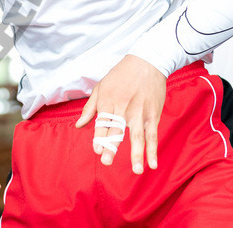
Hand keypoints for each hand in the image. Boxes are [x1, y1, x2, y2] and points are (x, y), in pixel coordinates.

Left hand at [75, 55, 166, 173]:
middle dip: (111, 146)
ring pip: (137, 135)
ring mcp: (139, 112)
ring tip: (136, 170)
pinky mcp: (153, 114)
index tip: (97, 150)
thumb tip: (79, 126)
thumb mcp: (101, 87)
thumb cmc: (120, 75)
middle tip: (106, 161)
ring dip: (136, 153)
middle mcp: (123, 108)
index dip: (100, 137)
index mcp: (108, 101)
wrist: (146, 62)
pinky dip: (153, 149)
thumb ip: (90, 108)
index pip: (102, 122)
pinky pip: (152, 135)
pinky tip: (152, 163)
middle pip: (117, 130)